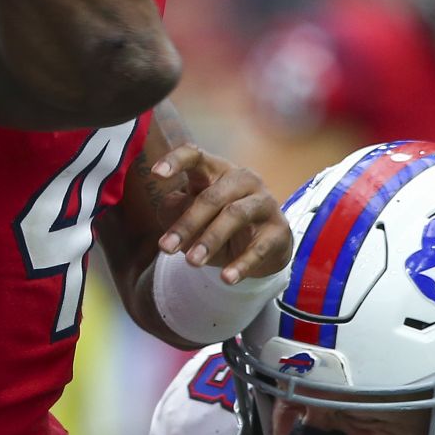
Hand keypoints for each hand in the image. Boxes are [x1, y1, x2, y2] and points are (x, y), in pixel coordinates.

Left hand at [150, 144, 292, 283]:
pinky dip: (242, 264)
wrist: (262, 249)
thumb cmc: (217, 224)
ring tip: (192, 263)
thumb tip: (172, 213)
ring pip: (235, 216)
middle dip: (187, 223)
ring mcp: (264, 202)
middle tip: (165, 248)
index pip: (196, 156)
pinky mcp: (279, 230)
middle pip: (212, 196)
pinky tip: (226, 278)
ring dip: (211, 239)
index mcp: (216, 171)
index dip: (176, 161)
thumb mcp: (191, 217)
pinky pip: (260, 247)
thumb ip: (175, 210)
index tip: (155, 174)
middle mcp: (243, 180)